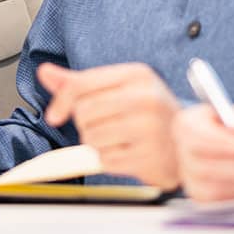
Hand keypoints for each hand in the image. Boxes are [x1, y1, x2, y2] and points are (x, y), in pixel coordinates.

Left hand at [38, 61, 180, 187]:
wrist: (188, 143)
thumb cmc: (149, 113)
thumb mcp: (118, 88)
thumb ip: (79, 83)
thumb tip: (45, 72)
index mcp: (136, 74)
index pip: (81, 85)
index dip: (61, 102)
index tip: (55, 115)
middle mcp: (146, 98)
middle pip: (83, 113)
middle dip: (86, 124)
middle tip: (107, 126)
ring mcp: (151, 129)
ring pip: (92, 138)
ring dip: (97, 144)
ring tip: (120, 139)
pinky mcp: (151, 158)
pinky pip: (106, 161)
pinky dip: (110, 161)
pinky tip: (128, 154)